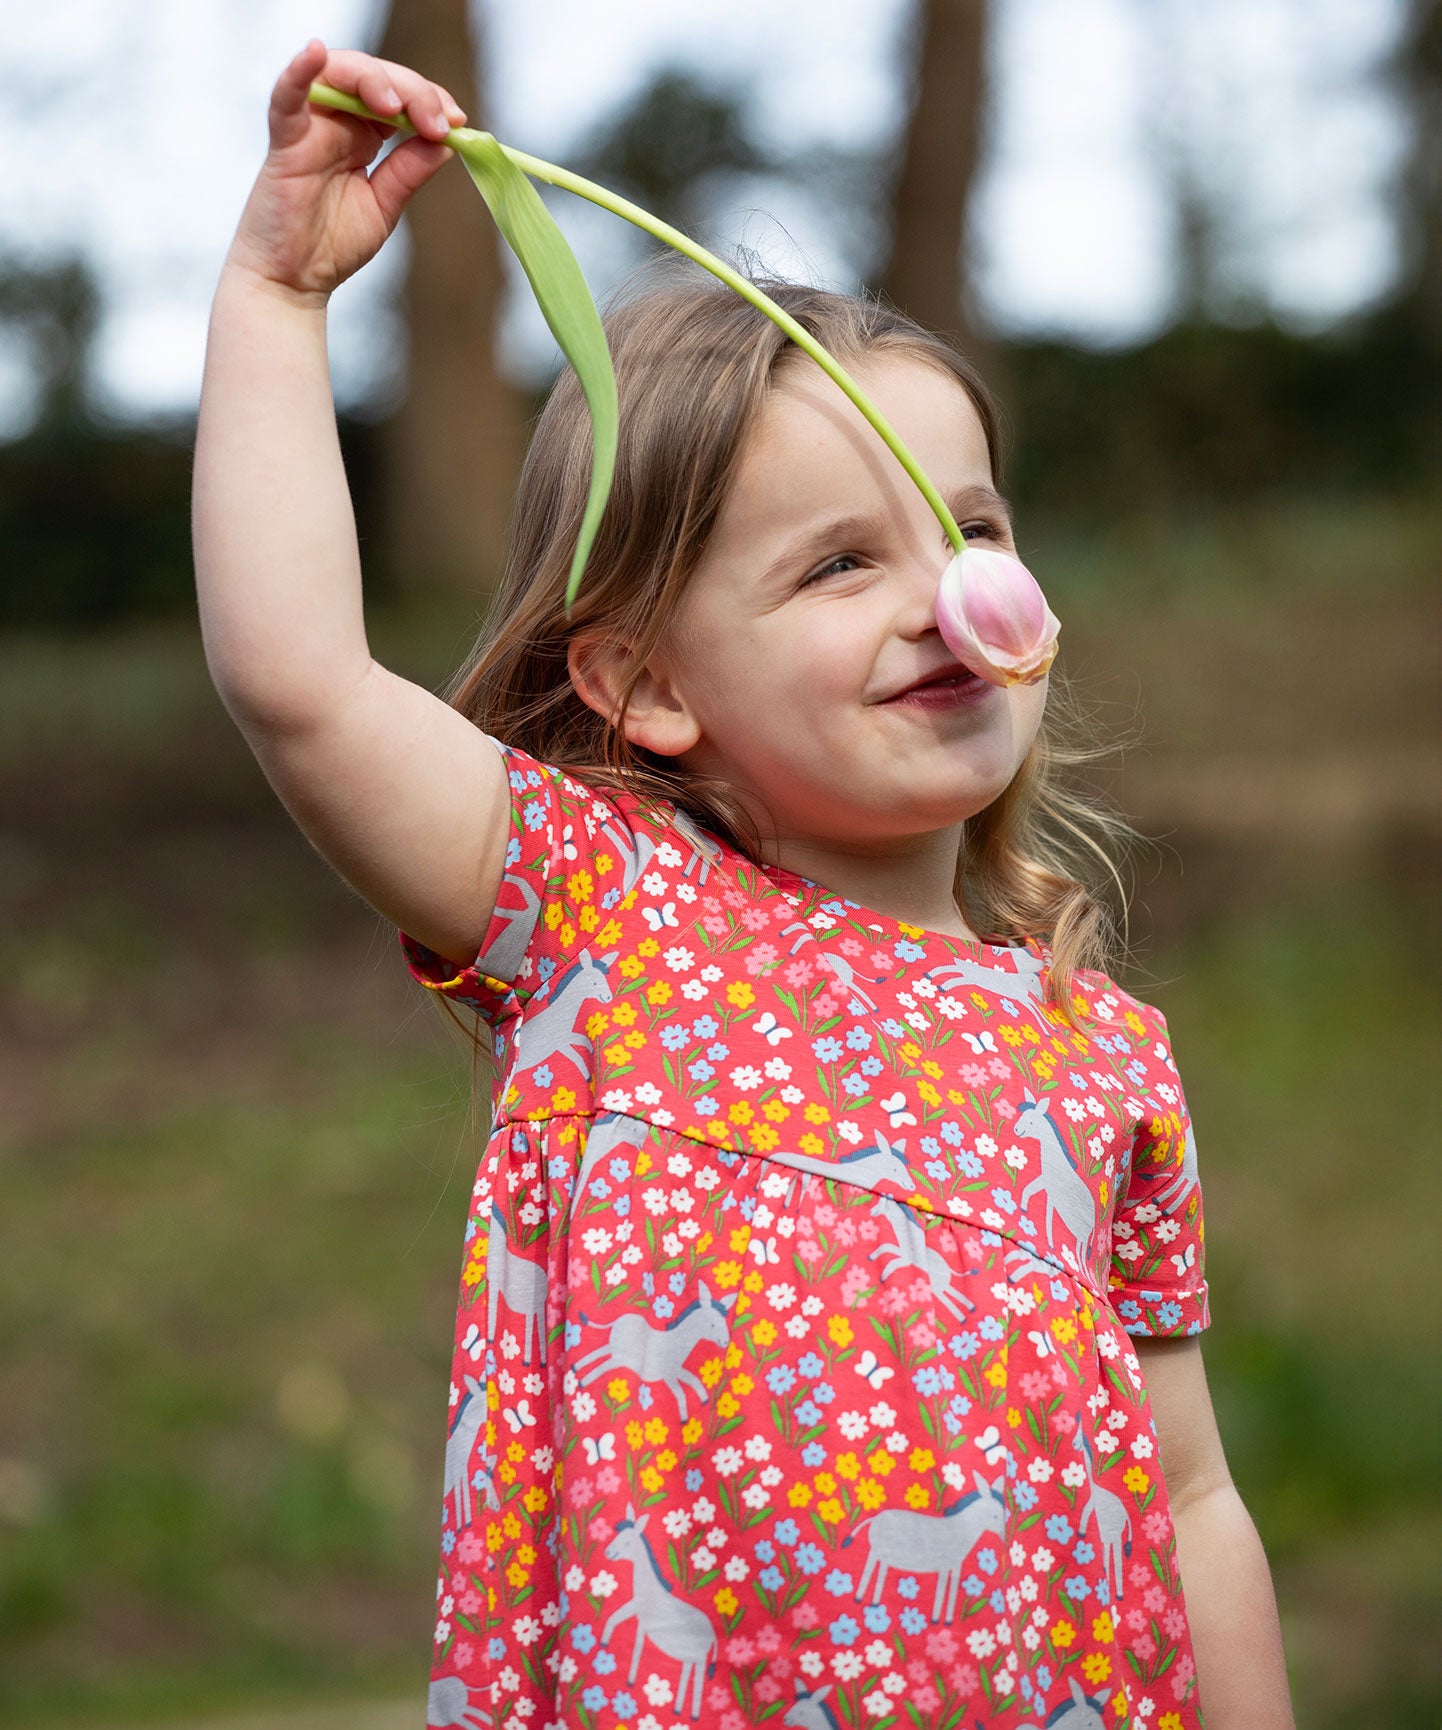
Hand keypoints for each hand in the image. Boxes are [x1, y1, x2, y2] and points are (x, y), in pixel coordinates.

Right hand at [226, 40, 467, 301]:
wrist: (295, 281)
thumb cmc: (332, 244)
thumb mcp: (385, 205)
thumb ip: (410, 171)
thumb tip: (446, 143)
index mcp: (363, 136)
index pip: (398, 97)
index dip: (429, 100)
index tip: (457, 121)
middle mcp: (337, 122)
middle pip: (375, 78)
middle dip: (413, 92)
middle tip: (439, 121)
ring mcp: (310, 127)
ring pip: (339, 74)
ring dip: (372, 80)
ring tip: (395, 106)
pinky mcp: (285, 141)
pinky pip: (287, 97)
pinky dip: (299, 71)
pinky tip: (316, 53)